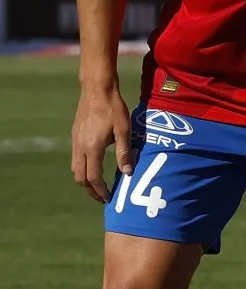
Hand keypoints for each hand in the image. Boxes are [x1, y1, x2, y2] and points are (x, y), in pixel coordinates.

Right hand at [71, 81, 131, 202]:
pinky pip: (75, 159)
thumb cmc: (114, 109)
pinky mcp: (75, 137)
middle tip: (102, 198)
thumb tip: (127, 173)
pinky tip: (93, 169)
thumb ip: (124, 152)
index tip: (108, 198)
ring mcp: (75, 142)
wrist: (97, 90)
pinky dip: (82, 170)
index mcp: (92, 148)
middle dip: (90, 190)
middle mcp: (80, 147)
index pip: (93, 177)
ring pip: (75, 169)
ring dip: (85, 181)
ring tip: (97, 187)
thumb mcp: (124, 130)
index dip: (100, 190)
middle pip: (80, 177)